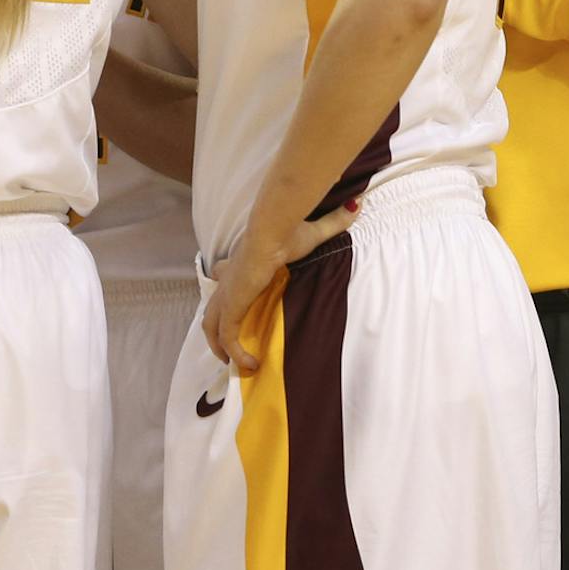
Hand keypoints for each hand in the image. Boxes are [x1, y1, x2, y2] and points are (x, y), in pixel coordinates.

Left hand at [202, 198, 359, 371]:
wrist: (272, 232)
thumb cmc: (287, 232)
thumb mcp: (313, 231)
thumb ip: (333, 222)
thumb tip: (356, 204)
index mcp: (242, 261)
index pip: (224, 273)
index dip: (225, 283)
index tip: (232, 293)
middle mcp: (230, 278)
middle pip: (213, 304)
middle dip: (217, 327)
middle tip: (230, 345)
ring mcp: (227, 293)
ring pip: (212, 324)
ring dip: (221, 346)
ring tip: (240, 364)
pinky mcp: (232, 306)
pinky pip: (226, 337)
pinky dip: (235, 353)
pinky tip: (251, 365)